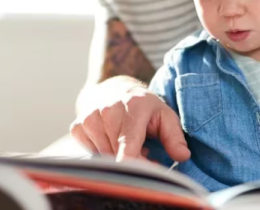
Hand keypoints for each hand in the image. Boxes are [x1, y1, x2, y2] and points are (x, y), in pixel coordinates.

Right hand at [70, 76, 190, 162]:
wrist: (113, 88)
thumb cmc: (143, 106)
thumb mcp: (164, 115)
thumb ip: (174, 136)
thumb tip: (182, 156)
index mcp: (133, 107)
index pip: (128, 149)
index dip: (139, 166)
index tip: (150, 170)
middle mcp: (108, 110)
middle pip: (118, 156)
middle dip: (133, 160)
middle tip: (144, 149)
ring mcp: (89, 118)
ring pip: (105, 157)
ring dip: (118, 156)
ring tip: (128, 141)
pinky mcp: (78, 126)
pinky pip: (91, 153)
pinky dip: (103, 151)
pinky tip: (111, 138)